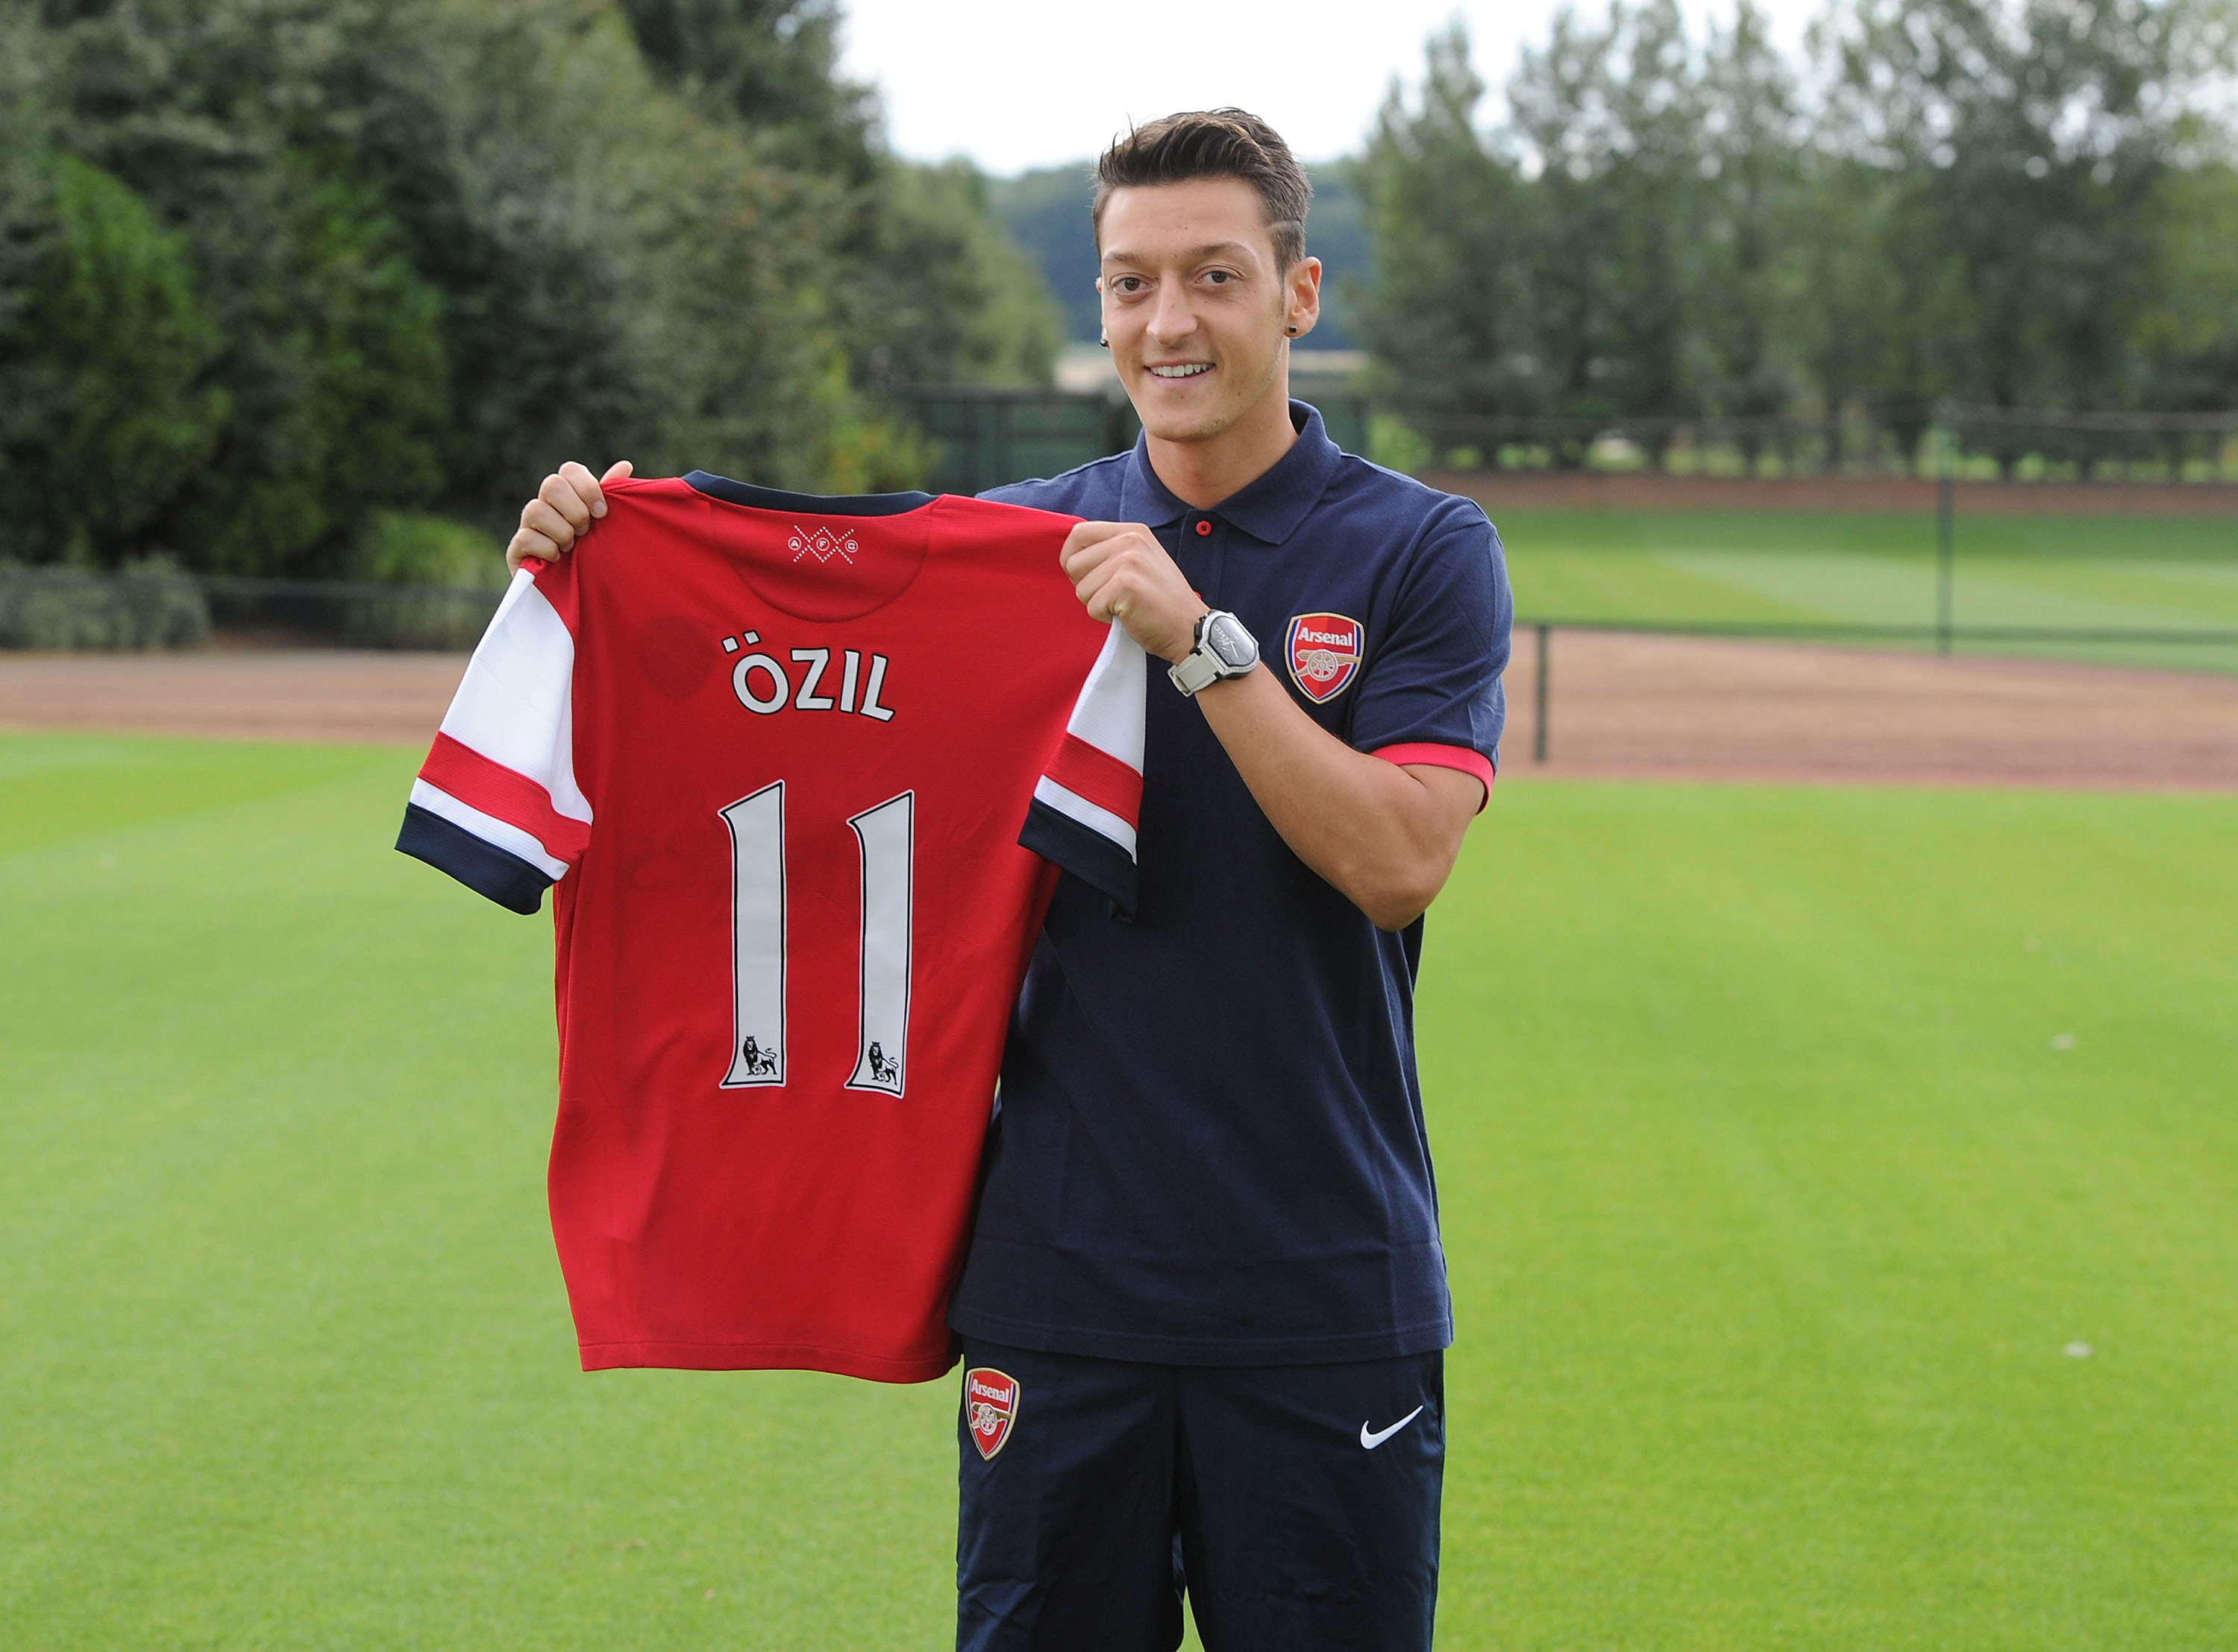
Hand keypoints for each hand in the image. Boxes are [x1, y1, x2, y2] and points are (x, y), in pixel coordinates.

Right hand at [505, 460, 633, 572]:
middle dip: (575, 510)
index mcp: (567, 495)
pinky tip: (557, 559)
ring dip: (562, 532)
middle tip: (586, 531)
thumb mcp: (606, 526)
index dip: (587, 487)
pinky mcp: (516, 550)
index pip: (569, 470)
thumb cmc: (593, 554)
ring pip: (536, 510)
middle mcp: (544, 504)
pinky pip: (526, 538)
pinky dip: (547, 549)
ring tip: (571, 548)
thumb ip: (612, 496)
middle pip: (551, 485)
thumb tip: (625, 465)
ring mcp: (527, 526)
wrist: (578, 594)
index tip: (602, 513)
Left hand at [1057, 521, 1208, 663]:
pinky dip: (1105, 617)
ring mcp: (1128, 561)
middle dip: (1085, 586)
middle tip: (1111, 596)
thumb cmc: (1162, 601)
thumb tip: (1072, 558)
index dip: (1072, 558)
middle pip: (1073, 563)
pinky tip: (1128, 615)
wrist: (1190, 627)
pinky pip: (1091, 607)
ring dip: (1096, 604)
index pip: (1079, 533)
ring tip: (1124, 605)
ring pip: (1080, 588)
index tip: (1085, 577)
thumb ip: (1112, 551)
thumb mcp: (1142, 561)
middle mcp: (1130, 540)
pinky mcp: (1125, 586)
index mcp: (1132, 531)